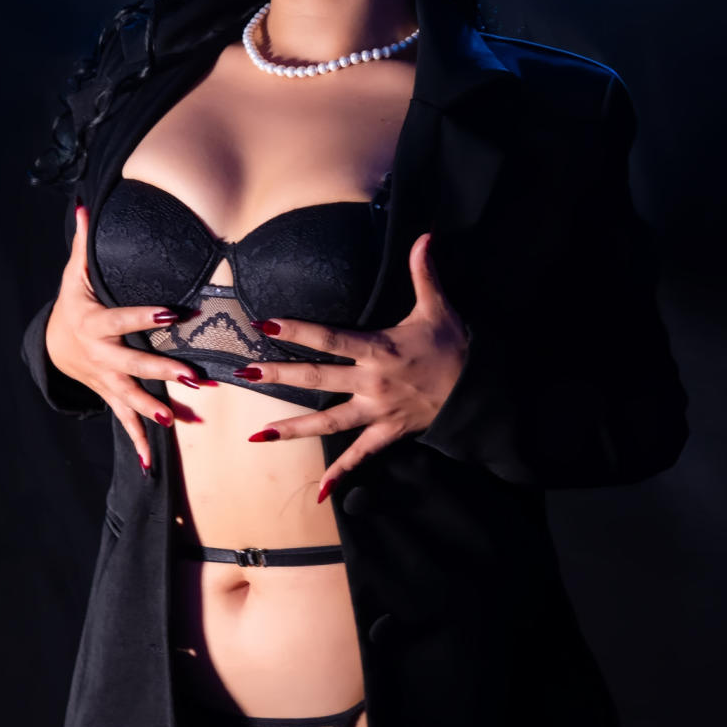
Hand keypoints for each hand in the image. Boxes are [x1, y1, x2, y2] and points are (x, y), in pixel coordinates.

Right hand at [45, 205, 215, 472]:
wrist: (53, 344)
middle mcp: (99, 357)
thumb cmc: (75, 302)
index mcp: (93, 324)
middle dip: (161, 373)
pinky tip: (150, 465)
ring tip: (178, 420)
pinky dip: (137, 442)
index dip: (146, 317)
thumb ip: (85, 244)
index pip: (123, 319)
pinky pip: (124, 421)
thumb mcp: (75, 273)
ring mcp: (105, 381)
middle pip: (132, 365)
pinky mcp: (110, 397)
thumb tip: (86, 205)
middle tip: (192, 377)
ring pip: (130, 397)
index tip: (175, 314)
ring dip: (153, 410)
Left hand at [237, 232, 469, 500]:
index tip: (265, 325)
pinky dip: (341, 474)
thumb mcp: (439, 307)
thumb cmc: (456, 347)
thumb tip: (424, 235)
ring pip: (329, 422)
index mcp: (379, 349)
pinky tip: (318, 492)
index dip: (298, 331)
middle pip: (318, 379)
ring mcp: (377, 410)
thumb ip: (424, 272)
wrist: (481, 391)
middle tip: (246, 374)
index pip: (330, 338)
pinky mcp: (388, 432)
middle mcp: (372, 382)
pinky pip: (361, 455)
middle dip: (280, 376)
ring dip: (294, 429)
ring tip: (258, 436)